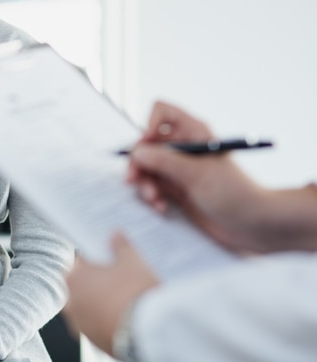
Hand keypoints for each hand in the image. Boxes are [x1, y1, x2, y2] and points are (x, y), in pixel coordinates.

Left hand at [62, 232, 157, 355]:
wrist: (149, 333)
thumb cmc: (136, 292)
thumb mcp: (132, 261)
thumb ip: (121, 246)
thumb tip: (115, 235)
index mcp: (72, 278)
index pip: (80, 262)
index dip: (96, 259)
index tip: (109, 257)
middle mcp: (70, 304)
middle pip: (83, 287)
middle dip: (99, 282)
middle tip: (122, 278)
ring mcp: (80, 327)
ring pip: (91, 309)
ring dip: (104, 304)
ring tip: (129, 300)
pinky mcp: (94, 344)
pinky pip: (100, 327)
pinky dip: (110, 322)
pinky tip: (129, 318)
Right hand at [126, 101, 267, 251]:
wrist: (251, 224)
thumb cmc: (234, 194)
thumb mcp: (196, 175)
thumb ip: (165, 161)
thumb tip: (137, 152)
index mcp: (194, 133)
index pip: (162, 113)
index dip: (149, 125)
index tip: (145, 147)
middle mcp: (184, 148)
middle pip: (147, 144)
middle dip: (140, 163)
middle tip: (134, 180)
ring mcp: (179, 169)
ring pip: (147, 168)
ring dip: (145, 184)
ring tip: (155, 199)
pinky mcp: (177, 189)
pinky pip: (153, 187)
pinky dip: (153, 197)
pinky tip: (162, 207)